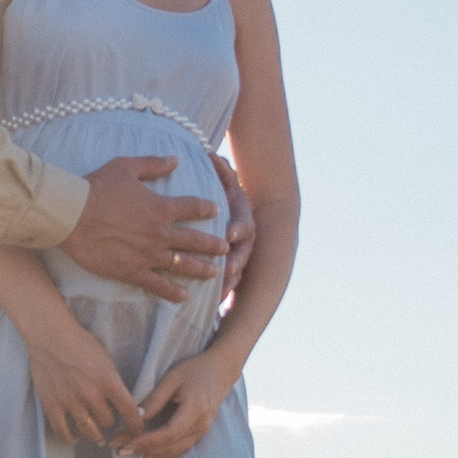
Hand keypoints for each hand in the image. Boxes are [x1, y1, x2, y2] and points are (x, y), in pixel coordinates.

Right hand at [25, 318, 139, 443]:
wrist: (50, 335)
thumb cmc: (80, 343)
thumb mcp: (106, 359)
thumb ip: (114, 382)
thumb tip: (123, 403)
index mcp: (108, 381)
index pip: (130, 411)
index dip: (135, 425)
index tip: (136, 429)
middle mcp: (91, 394)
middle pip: (108, 421)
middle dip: (109, 420)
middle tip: (106, 419)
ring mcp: (70, 401)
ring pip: (89, 430)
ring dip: (94, 433)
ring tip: (96, 436)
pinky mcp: (52, 405)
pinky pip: (62, 432)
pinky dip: (70, 438)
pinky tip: (74, 437)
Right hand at [60, 157, 227, 302]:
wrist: (72, 214)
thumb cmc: (96, 188)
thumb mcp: (126, 167)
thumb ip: (153, 164)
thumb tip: (175, 159)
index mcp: (160, 207)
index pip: (193, 207)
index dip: (207, 208)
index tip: (216, 210)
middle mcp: (160, 233)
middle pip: (195, 240)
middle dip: (214, 245)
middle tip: (226, 249)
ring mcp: (148, 255)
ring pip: (183, 265)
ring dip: (202, 269)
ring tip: (216, 273)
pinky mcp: (133, 271)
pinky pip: (158, 285)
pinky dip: (173, 292)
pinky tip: (185, 297)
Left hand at [116, 350, 239, 457]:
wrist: (221, 370)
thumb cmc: (196, 369)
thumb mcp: (172, 378)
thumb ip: (155, 398)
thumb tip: (136, 416)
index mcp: (195, 409)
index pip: (170, 432)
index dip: (148, 440)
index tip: (127, 442)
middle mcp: (201, 424)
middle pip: (172, 445)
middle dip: (144, 449)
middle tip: (120, 449)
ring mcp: (203, 430)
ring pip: (177, 450)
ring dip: (153, 454)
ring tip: (129, 453)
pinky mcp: (201, 431)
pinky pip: (182, 447)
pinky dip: (164, 453)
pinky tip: (148, 454)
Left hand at [211, 154, 257, 291]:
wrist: (237, 216)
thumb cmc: (226, 197)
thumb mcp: (226, 184)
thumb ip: (223, 172)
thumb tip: (212, 153)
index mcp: (242, 219)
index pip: (243, 225)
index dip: (236, 229)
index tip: (228, 233)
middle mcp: (244, 241)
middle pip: (243, 253)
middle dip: (235, 261)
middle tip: (227, 268)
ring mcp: (240, 256)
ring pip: (238, 273)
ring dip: (230, 281)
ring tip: (221, 290)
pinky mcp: (231, 270)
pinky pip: (229, 285)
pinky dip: (222, 293)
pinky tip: (213, 304)